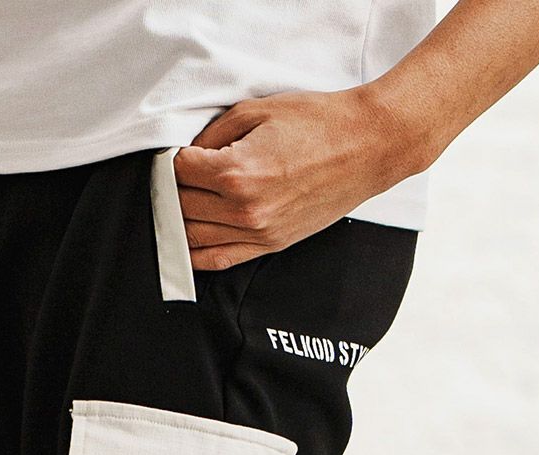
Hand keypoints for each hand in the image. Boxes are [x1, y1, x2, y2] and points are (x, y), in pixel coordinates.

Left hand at [175, 87, 419, 271]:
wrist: (366, 147)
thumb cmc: (318, 123)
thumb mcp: (257, 110)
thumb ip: (214, 134)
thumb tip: (188, 153)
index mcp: (237, 172)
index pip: (179, 172)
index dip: (172, 159)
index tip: (176, 153)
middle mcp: (244, 209)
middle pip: (181, 206)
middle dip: (173, 188)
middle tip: (179, 175)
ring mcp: (258, 233)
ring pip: (193, 237)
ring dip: (180, 220)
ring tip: (184, 201)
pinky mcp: (270, 245)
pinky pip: (218, 261)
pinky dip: (195, 253)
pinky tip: (188, 239)